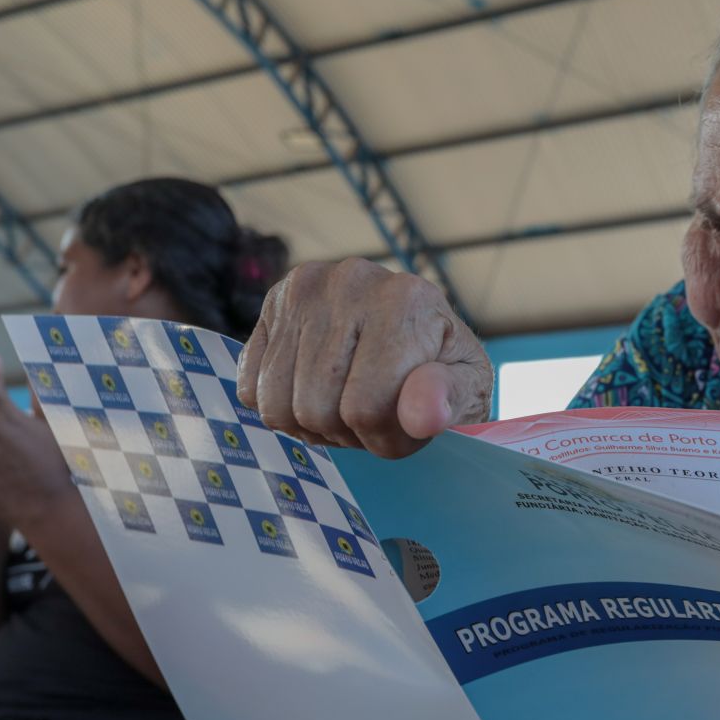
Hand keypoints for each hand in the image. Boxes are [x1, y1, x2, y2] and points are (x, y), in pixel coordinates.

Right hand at [238, 259, 491, 457]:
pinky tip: (317, 388)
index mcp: (404, 299)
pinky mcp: (270, 306)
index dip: (385, 438)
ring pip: (278, 405)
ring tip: (348, 401)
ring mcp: (301, 289)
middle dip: (349, 431)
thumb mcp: (470, 388)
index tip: (408, 426)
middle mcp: (348, 281)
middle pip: (316, 408)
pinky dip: (281, 406)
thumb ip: (450, 399)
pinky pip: (250, 389)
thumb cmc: (445, 370)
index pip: (365, 408)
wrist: (415, 333)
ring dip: (314, 424)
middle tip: (376, 413)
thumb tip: (422, 415)